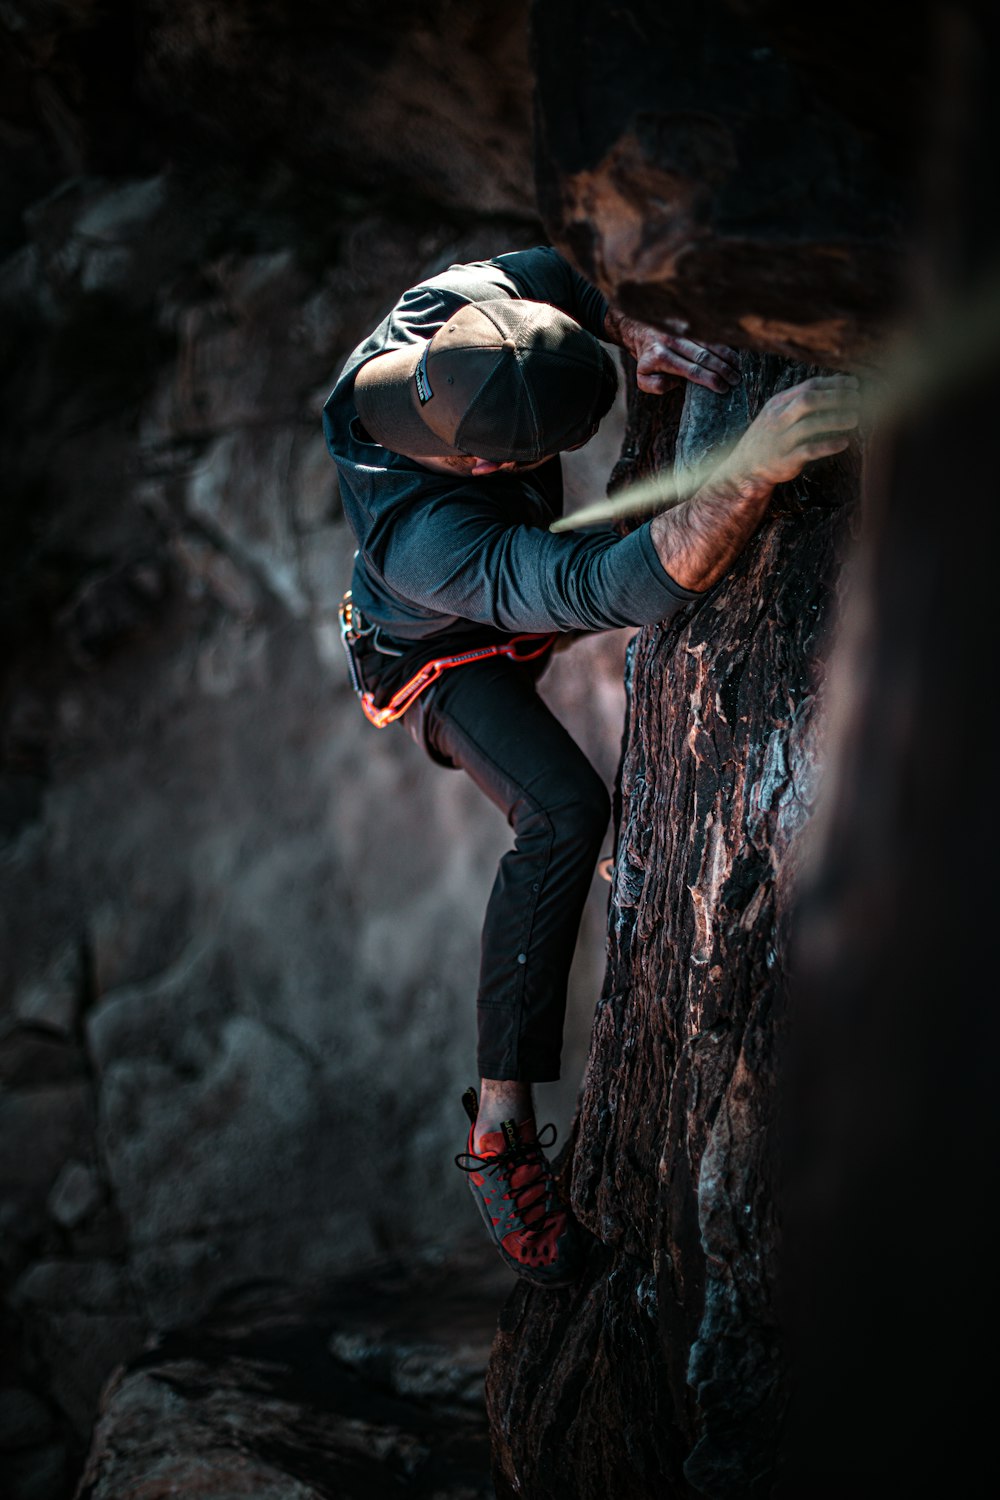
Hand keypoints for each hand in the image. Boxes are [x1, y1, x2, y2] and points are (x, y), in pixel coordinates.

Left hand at [605, 309, 740, 394]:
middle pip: (703, 357)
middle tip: (735, 381)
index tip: (722, 388)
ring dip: (726, 356)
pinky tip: (734, 354)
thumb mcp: (642, 378)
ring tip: (738, 368)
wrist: (638, 329)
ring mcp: (681, 329)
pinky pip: (709, 333)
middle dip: (722, 370)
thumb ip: (656, 386)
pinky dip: (723, 344)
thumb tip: (675, 383)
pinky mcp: (688, 322)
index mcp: (660, 356)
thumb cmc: (646, 359)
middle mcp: (672, 340)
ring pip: (709, 343)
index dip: (709, 380)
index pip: (691, 370)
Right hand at [722, 375, 860, 493]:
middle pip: (808, 401)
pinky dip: (828, 446)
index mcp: (778, 404)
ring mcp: (781, 440)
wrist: (745, 467)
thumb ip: (800, 401)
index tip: (854, 384)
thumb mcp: (777, 414)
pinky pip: (809, 451)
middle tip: (858, 400)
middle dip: (835, 398)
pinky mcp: (785, 460)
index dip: (833, 384)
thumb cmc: (769, 437)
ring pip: (810, 425)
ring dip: (835, 420)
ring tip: (855, 419)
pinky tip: (844, 443)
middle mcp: (778, 419)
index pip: (808, 387)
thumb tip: (836, 386)